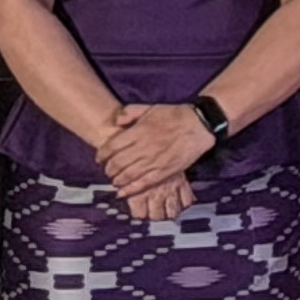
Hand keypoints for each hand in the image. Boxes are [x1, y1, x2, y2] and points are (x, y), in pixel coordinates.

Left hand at [96, 102, 212, 196]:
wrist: (199, 125)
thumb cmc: (174, 115)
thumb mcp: (151, 107)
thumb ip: (130, 112)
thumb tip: (116, 120)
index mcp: (138, 132)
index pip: (111, 147)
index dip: (102, 155)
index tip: (100, 157)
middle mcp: (143, 148)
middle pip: (116, 164)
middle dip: (108, 169)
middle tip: (108, 170)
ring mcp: (153, 162)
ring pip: (126, 176)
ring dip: (116, 180)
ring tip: (115, 179)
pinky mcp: (163, 172)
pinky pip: (141, 184)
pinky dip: (129, 190)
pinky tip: (122, 192)